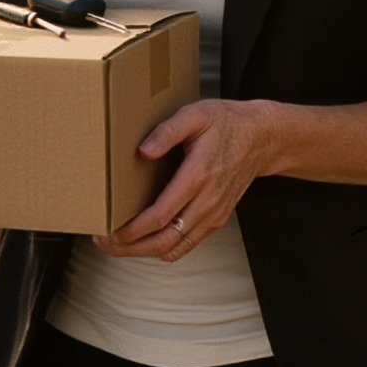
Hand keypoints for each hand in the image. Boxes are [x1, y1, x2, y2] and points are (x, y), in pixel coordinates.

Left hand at [95, 98, 282, 262]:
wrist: (262, 138)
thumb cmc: (226, 122)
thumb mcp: (195, 115)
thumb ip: (167, 131)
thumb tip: (142, 151)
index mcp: (198, 176)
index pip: (160, 216)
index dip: (131, 230)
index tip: (108, 230)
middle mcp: (207, 202)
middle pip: (163, 240)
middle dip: (129, 247)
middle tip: (104, 241)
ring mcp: (214, 214)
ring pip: (174, 248)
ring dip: (143, 251)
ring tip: (118, 244)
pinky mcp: (216, 219)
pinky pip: (187, 244)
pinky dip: (164, 248)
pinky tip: (145, 240)